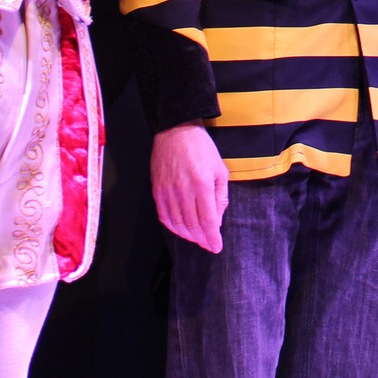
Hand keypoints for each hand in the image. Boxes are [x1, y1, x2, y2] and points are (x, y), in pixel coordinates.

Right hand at [151, 122, 229, 252]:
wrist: (176, 131)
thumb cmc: (202, 148)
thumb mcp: (220, 169)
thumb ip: (220, 196)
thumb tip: (216, 221)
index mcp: (202, 184)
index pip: (207, 220)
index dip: (212, 237)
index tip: (216, 247)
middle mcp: (184, 189)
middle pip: (192, 225)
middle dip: (202, 239)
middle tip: (208, 245)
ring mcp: (168, 191)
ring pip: (177, 223)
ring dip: (188, 235)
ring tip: (197, 238)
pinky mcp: (157, 190)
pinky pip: (163, 216)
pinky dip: (172, 227)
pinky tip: (180, 229)